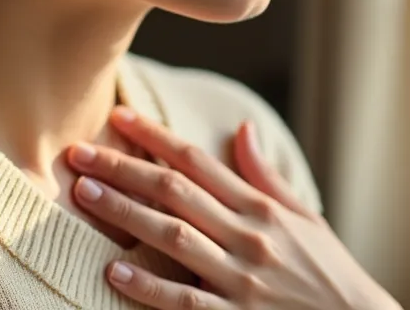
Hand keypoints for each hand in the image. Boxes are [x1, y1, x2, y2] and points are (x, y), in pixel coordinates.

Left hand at [65, 106, 399, 309]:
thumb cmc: (330, 274)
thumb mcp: (305, 219)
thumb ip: (267, 176)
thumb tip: (242, 129)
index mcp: (261, 208)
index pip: (198, 161)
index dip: (155, 137)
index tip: (118, 118)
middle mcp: (249, 236)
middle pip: (176, 192)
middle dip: (123, 169)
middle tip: (79, 154)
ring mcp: (242, 280)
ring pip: (174, 238)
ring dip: (125, 213)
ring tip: (85, 195)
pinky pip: (185, 302)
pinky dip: (149, 286)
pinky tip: (114, 270)